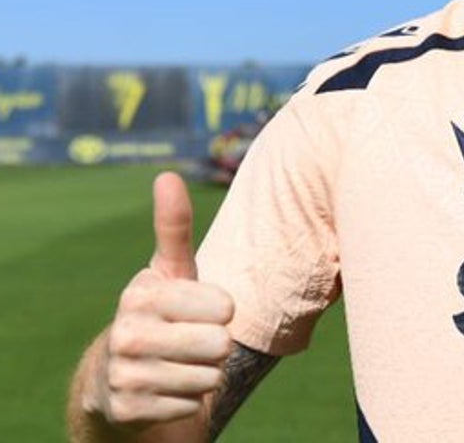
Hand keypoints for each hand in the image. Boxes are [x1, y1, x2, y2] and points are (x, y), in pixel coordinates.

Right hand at [86, 172, 234, 426]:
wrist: (117, 377)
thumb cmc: (162, 313)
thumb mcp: (171, 271)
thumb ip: (174, 227)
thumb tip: (168, 175)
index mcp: (142, 295)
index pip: (223, 307)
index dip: (222, 311)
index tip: (203, 309)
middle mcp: (127, 334)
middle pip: (219, 345)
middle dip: (216, 347)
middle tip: (193, 341)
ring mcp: (125, 375)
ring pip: (209, 378)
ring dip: (204, 374)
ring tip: (179, 364)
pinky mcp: (128, 411)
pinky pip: (192, 406)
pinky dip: (188, 401)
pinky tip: (166, 389)